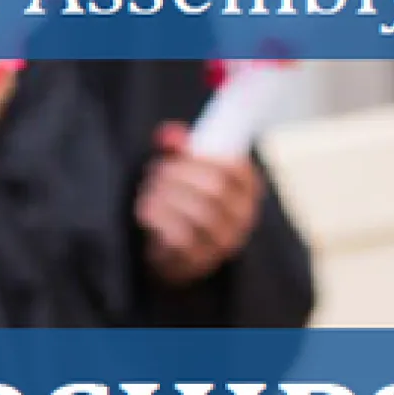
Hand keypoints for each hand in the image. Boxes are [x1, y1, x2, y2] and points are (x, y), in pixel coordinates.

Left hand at [136, 121, 263, 285]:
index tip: (179, 154)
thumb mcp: (182, 170)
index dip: (201, 156)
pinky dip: (159, 218)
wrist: (171, 252)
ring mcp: (224, 241)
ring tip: (149, 192)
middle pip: (214, 187)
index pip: (236, 167)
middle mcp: (242, 217)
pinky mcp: (200, 259)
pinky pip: (180, 236)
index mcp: (246, 189)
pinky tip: (147, 211)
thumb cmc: (181, 201)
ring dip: (165, 196)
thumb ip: (176, 148)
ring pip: (198, 211)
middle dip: (178, 174)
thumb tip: (168, 134)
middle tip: (156, 171)